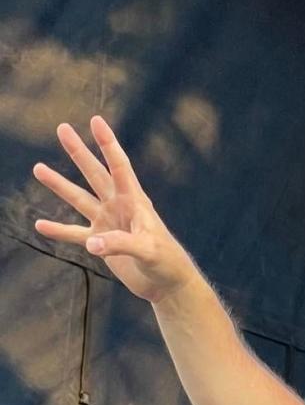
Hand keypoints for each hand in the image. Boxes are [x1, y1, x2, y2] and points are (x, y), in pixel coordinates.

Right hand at [33, 116, 195, 304]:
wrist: (166, 284)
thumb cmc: (166, 262)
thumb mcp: (148, 250)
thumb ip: (121, 244)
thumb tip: (91, 243)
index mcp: (135, 201)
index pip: (120, 167)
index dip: (108, 144)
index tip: (96, 121)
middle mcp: (119, 206)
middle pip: (95, 174)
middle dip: (78, 152)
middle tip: (62, 128)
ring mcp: (108, 222)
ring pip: (79, 199)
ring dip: (59, 185)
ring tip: (38, 169)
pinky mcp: (101, 243)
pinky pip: (75, 234)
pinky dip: (58, 231)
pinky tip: (40, 225)